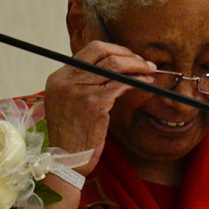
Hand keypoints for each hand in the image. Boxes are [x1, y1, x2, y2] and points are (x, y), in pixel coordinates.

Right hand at [43, 40, 154, 173]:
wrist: (66, 159)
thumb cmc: (70, 133)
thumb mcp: (67, 102)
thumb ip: (81, 83)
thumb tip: (111, 67)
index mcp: (59, 77)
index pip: (89, 50)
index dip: (114, 50)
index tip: (128, 56)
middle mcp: (66, 80)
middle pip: (102, 52)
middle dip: (127, 53)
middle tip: (143, 62)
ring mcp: (80, 90)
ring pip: (115, 65)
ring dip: (137, 65)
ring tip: (150, 70)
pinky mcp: (94, 103)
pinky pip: (121, 84)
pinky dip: (137, 81)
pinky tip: (146, 84)